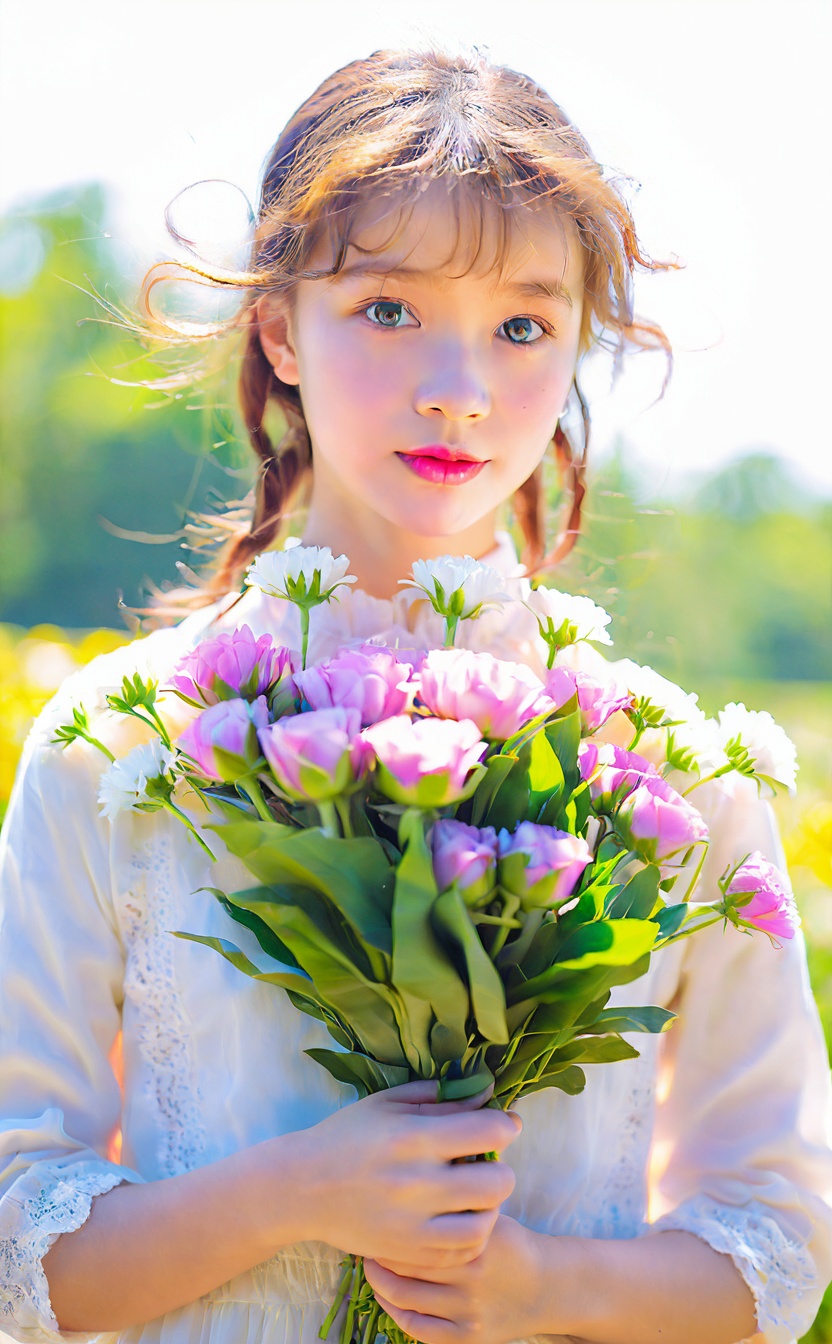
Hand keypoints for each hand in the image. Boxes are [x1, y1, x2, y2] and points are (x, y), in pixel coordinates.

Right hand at [290, 1080, 521, 1267]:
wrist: (302, 1187)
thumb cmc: (347, 1136)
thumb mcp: (389, 1104)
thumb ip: (438, 1097)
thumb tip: (486, 1092)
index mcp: (413, 1137)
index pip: (487, 1131)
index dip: (505, 1124)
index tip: (503, 1124)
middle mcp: (417, 1182)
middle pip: (497, 1182)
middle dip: (502, 1168)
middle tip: (488, 1163)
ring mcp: (412, 1223)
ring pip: (485, 1224)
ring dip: (491, 1207)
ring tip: (477, 1195)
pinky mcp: (407, 1251)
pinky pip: (461, 1253)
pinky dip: (472, 1237)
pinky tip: (461, 1219)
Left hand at [363, 1214, 558, 1343]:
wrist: (546, 1288)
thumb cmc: (512, 1244)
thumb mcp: (492, 1216)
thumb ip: (458, 1205)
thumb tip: (414, 1180)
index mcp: (476, 1240)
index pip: (418, 1232)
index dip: (390, 1225)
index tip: (377, 1214)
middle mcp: (470, 1276)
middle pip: (406, 1263)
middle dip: (379, 1251)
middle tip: (366, 1237)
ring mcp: (467, 1311)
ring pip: (405, 1297)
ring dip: (379, 1280)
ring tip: (371, 1264)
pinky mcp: (466, 1338)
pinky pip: (418, 1329)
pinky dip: (394, 1311)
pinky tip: (385, 1296)